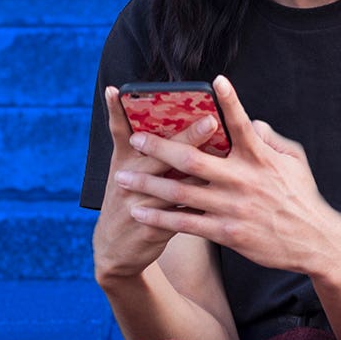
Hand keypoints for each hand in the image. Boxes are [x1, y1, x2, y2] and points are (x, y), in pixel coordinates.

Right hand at [91, 85, 217, 284]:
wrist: (114, 249)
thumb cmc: (129, 200)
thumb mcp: (127, 172)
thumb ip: (148, 148)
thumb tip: (181, 120)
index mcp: (122, 160)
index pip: (119, 129)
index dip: (116, 109)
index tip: (118, 90)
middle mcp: (127, 177)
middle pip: (157, 152)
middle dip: (186, 136)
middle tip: (211, 120)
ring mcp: (139, 203)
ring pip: (174, 182)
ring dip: (202, 171)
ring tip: (225, 159)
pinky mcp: (152, 226)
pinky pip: (183, 212)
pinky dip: (202, 203)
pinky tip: (223, 196)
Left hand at [113, 75, 340, 276]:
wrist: (315, 242)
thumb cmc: (301, 196)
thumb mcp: (294, 160)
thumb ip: (270, 138)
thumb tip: (251, 122)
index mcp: (260, 158)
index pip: (242, 124)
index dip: (230, 101)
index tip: (216, 80)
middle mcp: (243, 179)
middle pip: (192, 158)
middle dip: (159, 147)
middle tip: (134, 139)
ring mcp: (232, 207)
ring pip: (181, 192)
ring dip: (148, 184)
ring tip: (122, 178)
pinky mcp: (227, 232)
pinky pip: (186, 223)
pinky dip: (160, 217)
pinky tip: (139, 211)